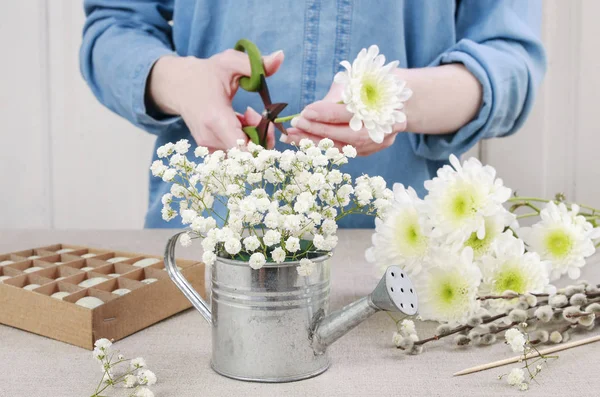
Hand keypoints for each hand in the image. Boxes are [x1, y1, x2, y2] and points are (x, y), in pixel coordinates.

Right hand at [147, 49, 283, 150]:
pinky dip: (241, 141)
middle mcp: (210, 137)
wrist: (178, 85)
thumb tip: (280, 56)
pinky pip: (233, 153)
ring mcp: (208, 145)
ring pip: (241, 153)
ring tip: (245, 116)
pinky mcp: (209, 149)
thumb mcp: (230, 63)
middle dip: (260, 135)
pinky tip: (238, 124)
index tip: (266, 122)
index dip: (262, 140)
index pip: (243, 149)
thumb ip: (255, 63)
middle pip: (247, 152)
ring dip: (251, 137)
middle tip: (256, 114)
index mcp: (215, 118)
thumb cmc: (206, 74)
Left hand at [282, 82, 406, 155]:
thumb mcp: (356, 80)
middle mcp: (385, 127)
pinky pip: (344, 151)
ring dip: (316, 143)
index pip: (351, 114)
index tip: (305, 111)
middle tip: (295, 125)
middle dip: (318, 131)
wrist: (400, 95)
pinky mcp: (371, 150)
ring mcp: (380, 142)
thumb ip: (336, 97)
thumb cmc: (371, 82)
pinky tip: (304, 141)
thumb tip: (309, 113)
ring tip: (293, 137)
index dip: (326, 114)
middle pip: (348, 135)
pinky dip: (323, 146)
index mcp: (385, 105)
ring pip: (345, 148)